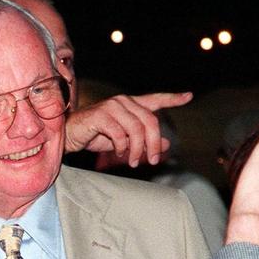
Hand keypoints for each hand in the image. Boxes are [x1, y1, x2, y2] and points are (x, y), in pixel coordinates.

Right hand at [63, 91, 191, 165]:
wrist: (69, 135)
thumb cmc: (96, 136)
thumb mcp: (124, 141)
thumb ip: (144, 141)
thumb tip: (166, 145)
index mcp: (131, 105)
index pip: (155, 99)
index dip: (173, 98)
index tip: (189, 97)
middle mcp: (123, 102)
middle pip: (151, 121)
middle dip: (154, 144)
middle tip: (153, 161)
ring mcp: (112, 106)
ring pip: (137, 128)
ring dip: (138, 149)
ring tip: (133, 162)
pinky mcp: (101, 115)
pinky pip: (120, 133)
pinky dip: (123, 147)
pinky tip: (120, 153)